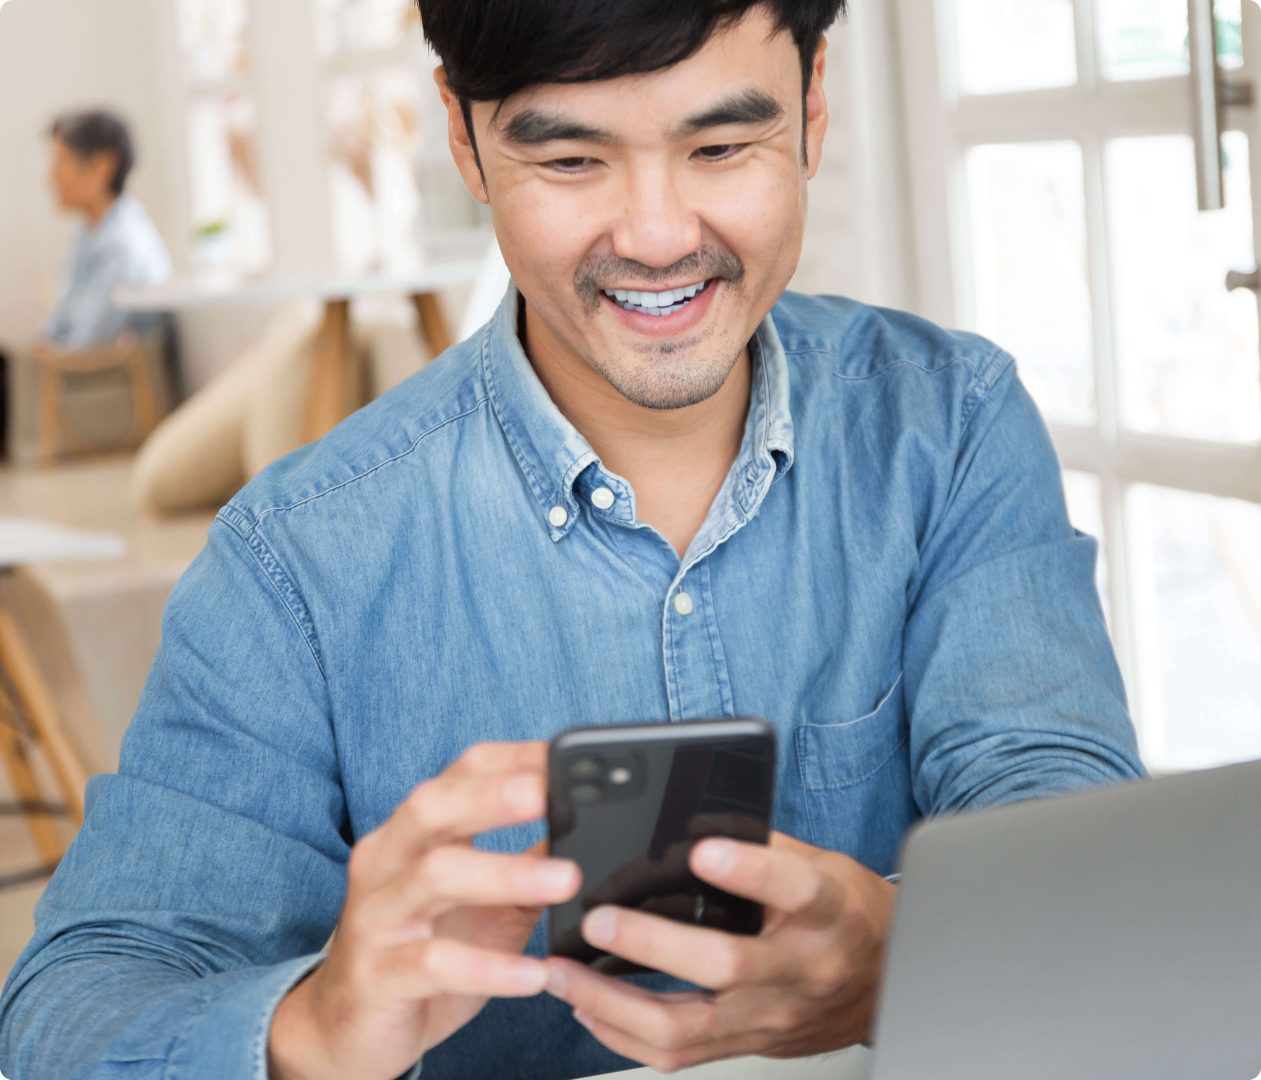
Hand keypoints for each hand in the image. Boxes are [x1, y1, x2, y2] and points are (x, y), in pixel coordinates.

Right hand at [268, 742, 580, 1079]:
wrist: (351, 1027)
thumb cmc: (428, 950)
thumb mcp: (487, 902)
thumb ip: (531, 862)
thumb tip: (588, 825)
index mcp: (416, 833)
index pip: (459, 774)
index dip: (511, 760)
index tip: (560, 757)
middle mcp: (389, 861)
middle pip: (433, 808)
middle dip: (490, 796)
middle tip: (546, 793)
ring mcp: (378, 916)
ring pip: (434, 877)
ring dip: (505, 874)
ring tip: (566, 880)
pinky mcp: (379, 975)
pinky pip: (433, 965)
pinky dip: (488, 969)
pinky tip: (534, 975)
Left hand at [544, 832, 895, 1072]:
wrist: (884, 980)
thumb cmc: (844, 911)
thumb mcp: (820, 862)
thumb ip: (759, 843)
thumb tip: (687, 820)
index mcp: (828, 910)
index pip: (793, 887)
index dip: (749, 869)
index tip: (702, 850)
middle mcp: (801, 968)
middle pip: (726, 966)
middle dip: (651, 946)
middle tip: (598, 921)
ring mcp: (773, 1016)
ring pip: (689, 1027)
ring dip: (615, 1004)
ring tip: (564, 974)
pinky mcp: (750, 1045)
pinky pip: (682, 1054)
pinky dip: (625, 1035)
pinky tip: (588, 1009)